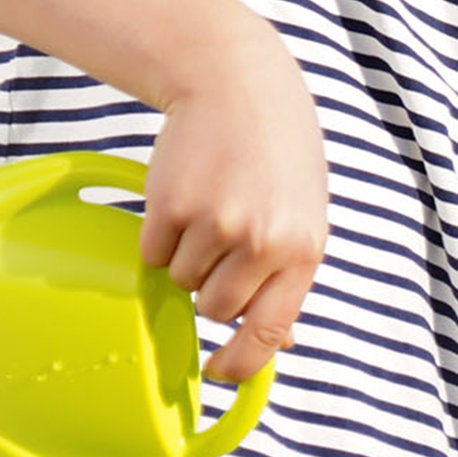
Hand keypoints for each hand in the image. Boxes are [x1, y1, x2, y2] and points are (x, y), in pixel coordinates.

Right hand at [0, 0, 332, 389]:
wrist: (237, 80)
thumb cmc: (275, 150)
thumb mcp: (304, 211)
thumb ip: (291, 273)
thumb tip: (282, 343)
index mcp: (302, 251)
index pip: (270, 330)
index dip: (241, 363)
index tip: (219, 376)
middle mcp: (263, 244)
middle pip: (216, 309)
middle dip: (210, 287)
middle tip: (219, 243)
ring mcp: (216, 226)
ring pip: (182, 281)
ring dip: (185, 256)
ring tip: (207, 207)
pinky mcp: (172, 207)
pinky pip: (153, 253)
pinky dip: (158, 235)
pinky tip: (183, 195)